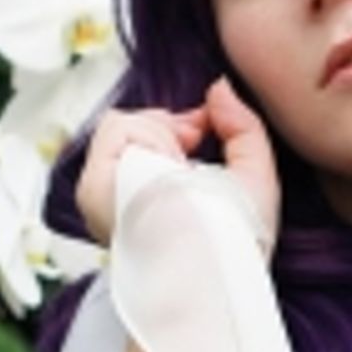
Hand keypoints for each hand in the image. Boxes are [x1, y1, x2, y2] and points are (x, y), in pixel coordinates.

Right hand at [75, 78, 280, 254]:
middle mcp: (122, 194)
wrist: (217, 264)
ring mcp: (102, 191)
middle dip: (168, 126)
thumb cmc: (240, 238)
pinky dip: (149, 137)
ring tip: (180, 169)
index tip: (202, 129)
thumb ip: (243, 126)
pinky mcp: (95, 186)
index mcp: (153, 195)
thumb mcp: (256, 175)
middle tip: (192, 148)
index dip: (176, 124)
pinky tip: (167, 166)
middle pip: (133, 126)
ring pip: (123, 125)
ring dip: (161, 135)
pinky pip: (117, 130)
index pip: (148, 137)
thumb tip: (218, 86)